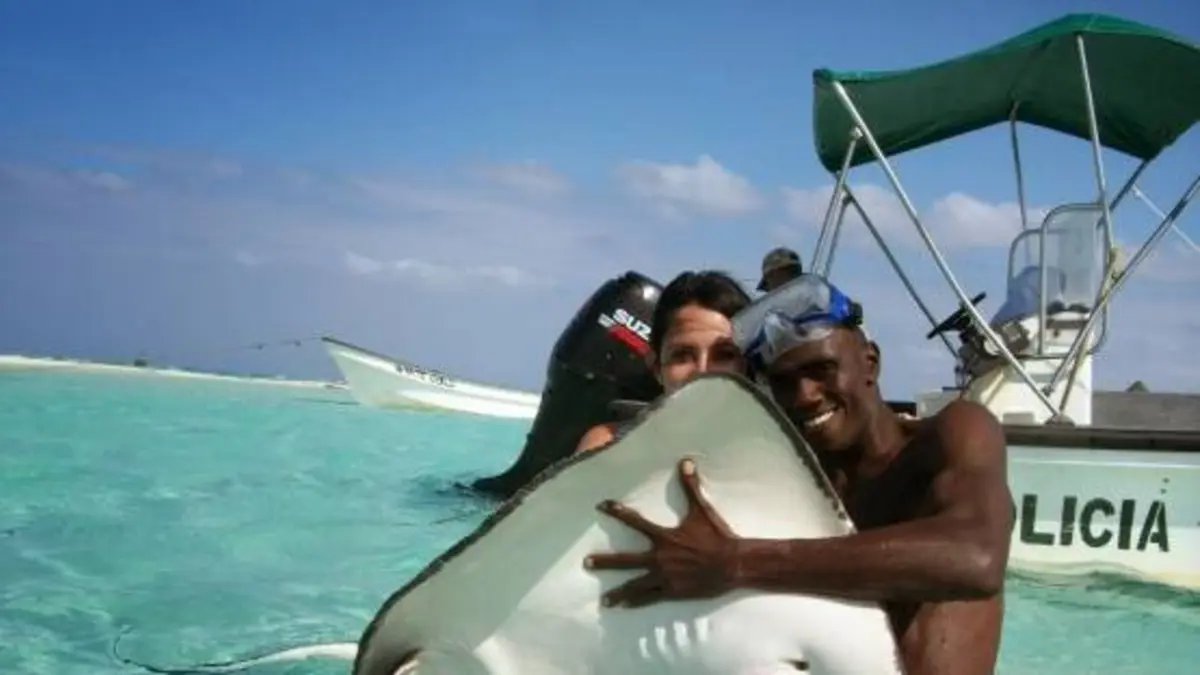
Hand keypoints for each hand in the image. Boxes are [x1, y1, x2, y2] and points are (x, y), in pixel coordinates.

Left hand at [584, 458, 740, 607]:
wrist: (732, 563)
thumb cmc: (716, 535)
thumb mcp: (701, 510)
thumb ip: (690, 486)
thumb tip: (685, 461)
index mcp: (664, 537)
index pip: (635, 522)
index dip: (617, 512)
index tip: (601, 505)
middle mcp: (660, 557)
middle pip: (626, 560)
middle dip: (605, 562)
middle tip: (586, 563)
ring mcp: (665, 576)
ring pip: (635, 585)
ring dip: (618, 592)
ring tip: (603, 600)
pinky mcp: (673, 591)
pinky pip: (650, 597)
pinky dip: (636, 602)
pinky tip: (624, 607)